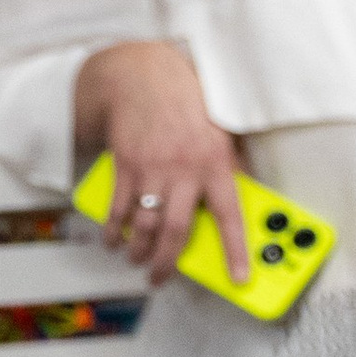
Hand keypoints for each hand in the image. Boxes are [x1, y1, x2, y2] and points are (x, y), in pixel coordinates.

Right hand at [73, 39, 249, 281]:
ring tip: (136, 259)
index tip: (240, 278)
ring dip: (137, 250)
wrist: (142, 78)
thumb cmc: (185, 102)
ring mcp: (151, 169)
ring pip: (143, 226)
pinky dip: (112, 230)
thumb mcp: (221, 130)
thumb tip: (242, 192)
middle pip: (175, 231)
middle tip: (160, 277)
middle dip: (166, 263)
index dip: (236, 251)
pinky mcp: (124, 166)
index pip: (229, 216)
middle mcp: (183, 169)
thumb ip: (230, 164)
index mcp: (215, 163)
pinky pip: (117, 209)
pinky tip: (113, 239)